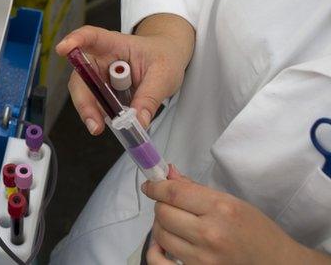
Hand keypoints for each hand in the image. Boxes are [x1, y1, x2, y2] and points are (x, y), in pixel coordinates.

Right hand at [55, 14, 194, 134]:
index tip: (63, 49)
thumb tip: (138, 122)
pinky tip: (110, 122)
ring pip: (85, 93)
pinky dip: (100, 115)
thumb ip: (150, 98)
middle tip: (93, 123)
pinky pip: (95, 103)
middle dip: (84, 100)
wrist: (167, 57)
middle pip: (81, 76)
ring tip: (101, 127)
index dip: (75, 40)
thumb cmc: (164, 57)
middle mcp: (100, 58)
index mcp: (115, 43)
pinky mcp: (101, 90)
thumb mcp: (163, 76)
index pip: (92, 37)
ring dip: (91, 111)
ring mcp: (99, 75)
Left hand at [142, 166, 323, 264]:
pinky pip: (159, 263)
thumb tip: (168, 174)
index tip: (151, 185)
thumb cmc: (258, 232)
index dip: (156, 186)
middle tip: (170, 205)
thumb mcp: (233, 202)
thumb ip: (196, 189)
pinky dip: (155, 252)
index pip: (174, 192)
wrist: (277, 264)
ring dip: (161, 225)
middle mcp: (210, 234)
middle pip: (163, 212)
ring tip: (174, 224)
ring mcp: (203, 258)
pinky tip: (162, 245)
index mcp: (221, 209)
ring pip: (160, 234)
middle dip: (162, 205)